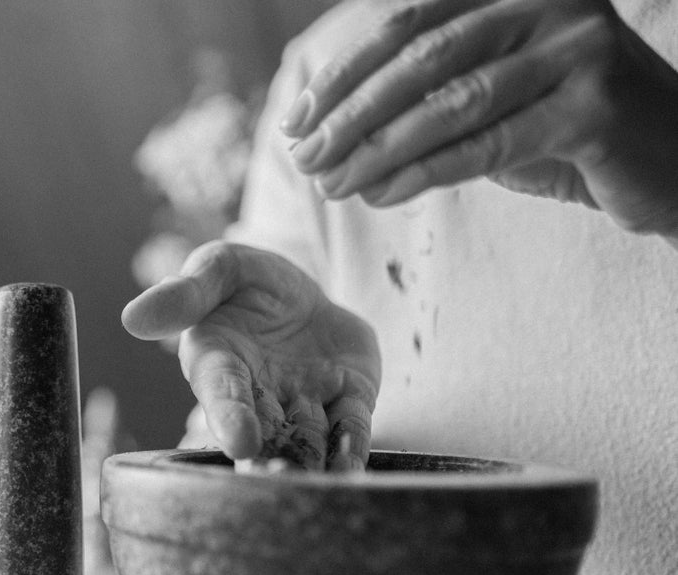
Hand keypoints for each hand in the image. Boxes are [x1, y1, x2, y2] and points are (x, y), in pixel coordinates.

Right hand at [122, 242, 380, 470]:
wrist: (301, 295)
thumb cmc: (245, 282)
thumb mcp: (219, 270)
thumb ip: (185, 293)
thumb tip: (131, 318)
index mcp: (217, 366)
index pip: (222, 395)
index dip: (231, 418)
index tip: (241, 445)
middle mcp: (257, 397)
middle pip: (263, 434)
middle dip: (270, 461)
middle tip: (278, 484)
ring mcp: (303, 404)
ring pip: (307, 442)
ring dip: (311, 468)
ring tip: (319, 492)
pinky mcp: (348, 401)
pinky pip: (351, 428)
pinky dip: (352, 450)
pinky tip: (354, 471)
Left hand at [282, 0, 677, 238]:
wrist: (671, 164)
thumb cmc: (566, 129)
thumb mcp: (492, 97)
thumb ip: (429, 92)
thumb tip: (331, 128)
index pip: (408, 24)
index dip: (344, 74)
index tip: (294, 121)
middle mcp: (551, 2)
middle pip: (422, 59)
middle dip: (350, 114)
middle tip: (302, 159)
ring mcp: (581, 48)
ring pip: (452, 104)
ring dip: (378, 149)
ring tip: (332, 185)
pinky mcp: (597, 107)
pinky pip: (489, 145)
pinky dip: (426, 173)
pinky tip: (381, 195)